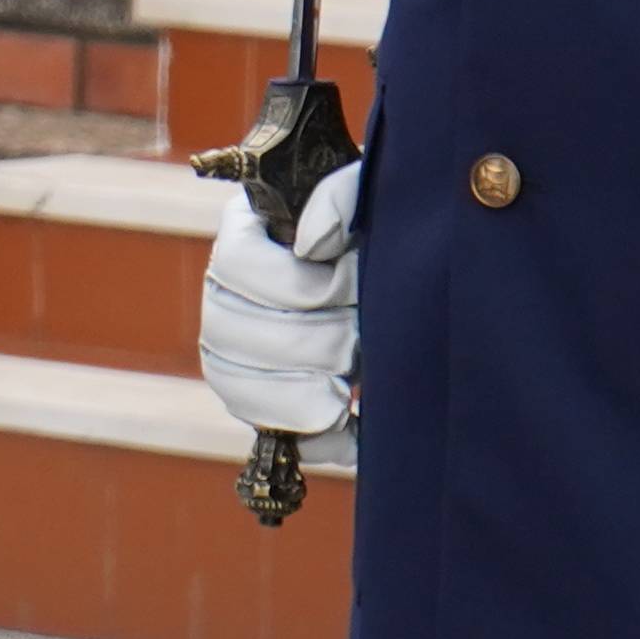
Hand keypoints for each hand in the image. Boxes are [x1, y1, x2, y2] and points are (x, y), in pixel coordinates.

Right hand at [193, 157, 358, 438]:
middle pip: (233, 333)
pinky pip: (274, 435)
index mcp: (245, 236)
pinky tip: (355, 427)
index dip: (290, 283)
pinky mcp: (274, 403)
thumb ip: (341, 199)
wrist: (412, 282)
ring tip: (347, 386)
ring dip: (302, 393)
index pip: (235, 264)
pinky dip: (318, 439)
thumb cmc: (383, 232)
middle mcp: (227, 296)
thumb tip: (311, 244)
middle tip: (358, 340)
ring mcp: (241, 354)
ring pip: (238, 387)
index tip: (344, 283)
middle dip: (310, 342)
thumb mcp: (370, 200)